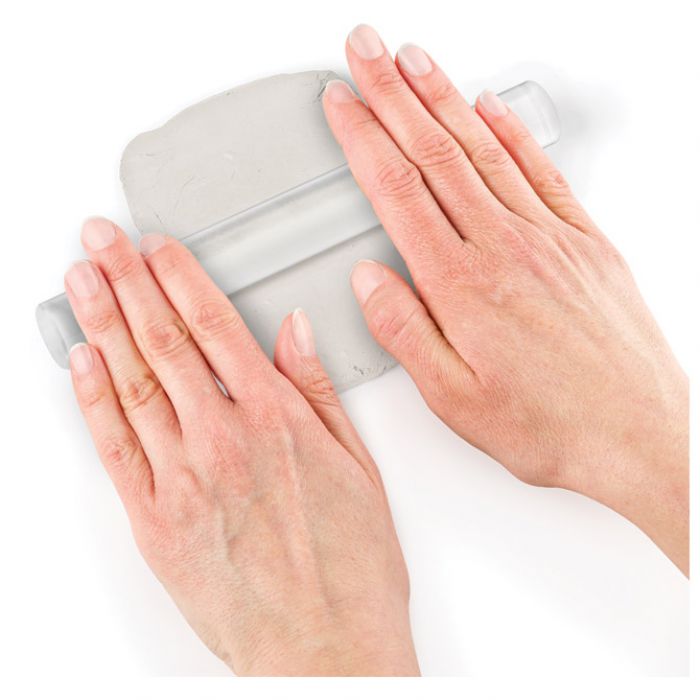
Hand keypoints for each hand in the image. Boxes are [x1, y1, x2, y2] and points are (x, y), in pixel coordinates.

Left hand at [64, 218, 418, 674]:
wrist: (326, 649)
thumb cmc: (350, 564)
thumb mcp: (358, 466)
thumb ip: (318, 391)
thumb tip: (295, 332)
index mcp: (275, 420)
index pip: (215, 326)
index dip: (180, 278)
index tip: (157, 245)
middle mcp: (224, 440)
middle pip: (164, 341)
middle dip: (127, 280)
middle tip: (100, 238)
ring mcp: (183, 480)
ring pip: (132, 382)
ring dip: (102, 323)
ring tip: (81, 278)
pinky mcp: (155, 522)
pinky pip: (116, 447)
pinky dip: (93, 397)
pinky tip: (82, 359)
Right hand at [323, 25, 687, 573]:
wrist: (637, 436)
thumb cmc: (549, 425)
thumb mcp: (454, 399)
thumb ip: (405, 332)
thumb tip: (371, 280)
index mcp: (463, 286)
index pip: (399, 191)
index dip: (364, 138)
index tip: (342, 103)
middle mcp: (506, 249)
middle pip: (435, 153)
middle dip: (392, 93)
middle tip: (366, 52)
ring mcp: (550, 238)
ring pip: (484, 150)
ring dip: (443, 99)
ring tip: (415, 61)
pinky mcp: (586, 242)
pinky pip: (540, 172)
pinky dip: (511, 132)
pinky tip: (491, 108)